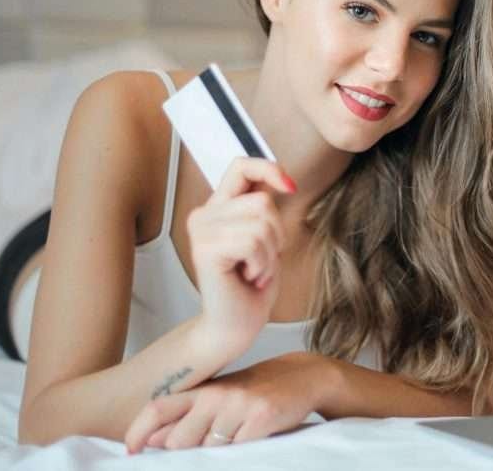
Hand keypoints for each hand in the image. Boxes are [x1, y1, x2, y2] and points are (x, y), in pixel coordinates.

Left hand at [125, 352, 335, 452]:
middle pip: (178, 441)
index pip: (158, 408)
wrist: (303, 376)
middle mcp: (217, 395)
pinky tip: (253, 439)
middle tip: (209, 445)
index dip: (138, 432)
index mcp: (203, 389)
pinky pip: (238, 451)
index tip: (130, 452)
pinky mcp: (261, 417)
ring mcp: (239, 406)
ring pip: (208, 450)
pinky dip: (242, 453)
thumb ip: (189, 417)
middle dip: (187, 454)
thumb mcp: (220, 397)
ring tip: (236, 438)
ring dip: (218, 454)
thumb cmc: (256, 392)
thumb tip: (152, 441)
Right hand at [188, 157, 295, 353]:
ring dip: (269, 253)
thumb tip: (283, 180)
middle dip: (276, 234)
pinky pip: (253, 242)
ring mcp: (201, 231)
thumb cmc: (251, 285)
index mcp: (218, 207)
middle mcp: (204, 215)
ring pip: (261, 223)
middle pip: (262, 201)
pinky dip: (262, 263)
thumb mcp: (265, 238)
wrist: (235, 326)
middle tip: (261, 260)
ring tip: (255, 270)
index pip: (241, 166)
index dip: (269, 168)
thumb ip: (263, 209)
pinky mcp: (205, 249)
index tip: (290, 187)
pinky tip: (249, 277)